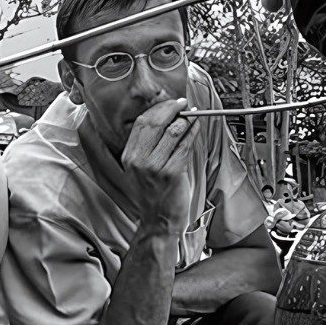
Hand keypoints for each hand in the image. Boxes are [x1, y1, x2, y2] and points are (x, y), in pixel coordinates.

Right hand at [120, 98, 200, 234]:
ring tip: (192, 115)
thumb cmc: (153, 194)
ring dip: (185, 119)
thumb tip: (165, 119)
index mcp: (129, 156)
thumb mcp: (140, 169)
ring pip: (172, 131)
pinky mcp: (171, 173)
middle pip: (155, 123)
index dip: (157, 109)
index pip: (141, 123)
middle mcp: (138, 160)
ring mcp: (154, 167)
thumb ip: (146, 146)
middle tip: (182, 104)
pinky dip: (192, 133)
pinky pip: (184, 146)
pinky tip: (196, 128)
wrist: (158, 220)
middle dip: (171, 109)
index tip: (169, 104)